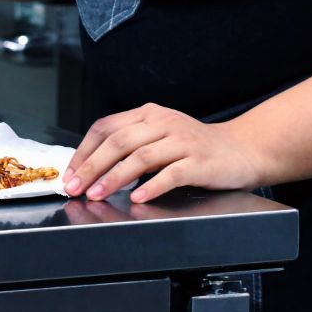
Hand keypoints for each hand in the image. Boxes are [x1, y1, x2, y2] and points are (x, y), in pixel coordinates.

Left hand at [63, 103, 261, 203]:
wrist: (242, 149)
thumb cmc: (195, 147)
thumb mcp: (159, 135)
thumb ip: (130, 144)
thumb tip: (90, 167)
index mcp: (148, 114)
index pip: (106, 127)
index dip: (84, 150)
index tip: (70, 173)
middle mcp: (163, 122)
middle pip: (119, 141)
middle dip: (92, 166)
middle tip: (75, 187)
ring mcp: (182, 141)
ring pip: (140, 156)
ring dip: (114, 177)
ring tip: (97, 193)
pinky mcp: (199, 161)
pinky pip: (171, 173)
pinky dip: (152, 186)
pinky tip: (138, 198)